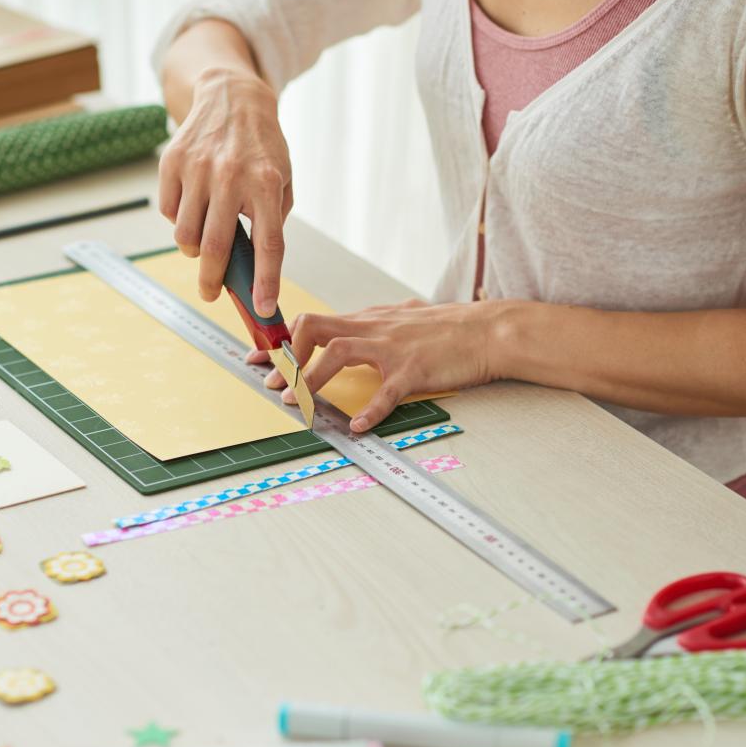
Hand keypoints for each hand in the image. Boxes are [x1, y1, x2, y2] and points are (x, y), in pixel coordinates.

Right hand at [158, 67, 292, 316]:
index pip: (269, 244)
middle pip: (216, 247)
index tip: (263, 307)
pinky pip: (168, 211)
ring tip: (204, 238)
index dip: (266, 281)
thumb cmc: (261, 148)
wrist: (232, 97)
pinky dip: (179, 219)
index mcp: (267, 184)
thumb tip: (253, 267)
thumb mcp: (283, 178)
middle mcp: (231, 176)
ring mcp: (198, 169)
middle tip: (211, 293)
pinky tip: (193, 205)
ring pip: (186, 235)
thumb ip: (272, 219)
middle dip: (212, 281)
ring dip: (194, 248)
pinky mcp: (172, 162)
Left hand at [247, 299, 514, 431]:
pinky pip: (386, 391)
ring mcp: (393, 347)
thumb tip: (355, 327)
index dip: (281, 342)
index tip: (256, 359)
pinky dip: (370, 410)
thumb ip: (377, 324)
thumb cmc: (450, 328)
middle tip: (275, 385)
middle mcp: (374, 328)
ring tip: (299, 404)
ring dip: (313, 379)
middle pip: (315, 328)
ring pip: (340, 353)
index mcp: (369, 320)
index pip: (312, 322)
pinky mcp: (415, 368)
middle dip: (288, 357)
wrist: (489, 329)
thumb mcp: (404, 318)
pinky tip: (358, 427)